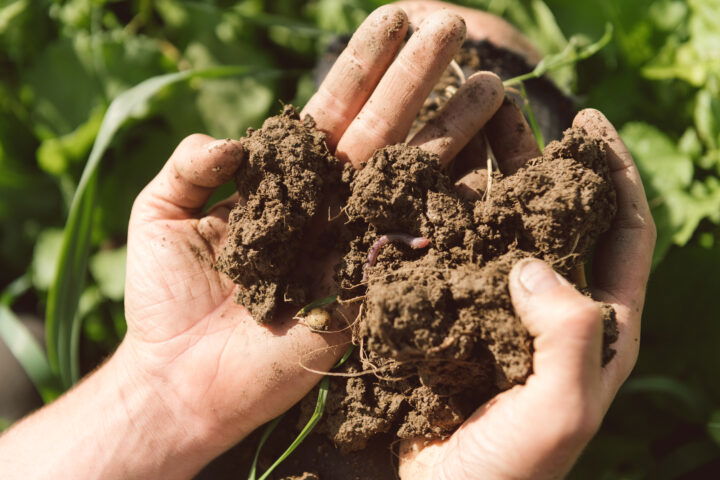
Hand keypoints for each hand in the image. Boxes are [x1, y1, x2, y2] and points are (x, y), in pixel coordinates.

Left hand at [121, 4, 505, 475]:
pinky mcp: (366, 290)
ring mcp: (353, 243)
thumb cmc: (165, 298)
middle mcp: (329, 204)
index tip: (397, 16)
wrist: (181, 378)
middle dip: (419, 79)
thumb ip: (191, 165)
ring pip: (411, 177)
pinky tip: (488, 169)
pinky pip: (416, 244)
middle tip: (454, 27)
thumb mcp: (159, 213)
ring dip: (451, 129)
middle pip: (384, 129)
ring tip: (488, 83)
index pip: (333, 108)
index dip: (365, 64)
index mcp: (286, 179)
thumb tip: (236, 139)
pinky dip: (452, 209)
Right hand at [398, 109, 655, 478]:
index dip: (613, 174)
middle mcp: (548, 308)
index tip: (588, 122)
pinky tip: (410, 195)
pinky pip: (444, 257)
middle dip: (532, 159)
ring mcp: (497, 310)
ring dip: (475, 181)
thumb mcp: (559, 411)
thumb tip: (530, 263)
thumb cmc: (511, 472)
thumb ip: (568, 335)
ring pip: (491, 228)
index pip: (622, 232)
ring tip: (450, 134)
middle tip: (500, 106)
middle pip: (549, 215)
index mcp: (596, 324)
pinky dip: (430, 224)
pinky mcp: (451, 318)